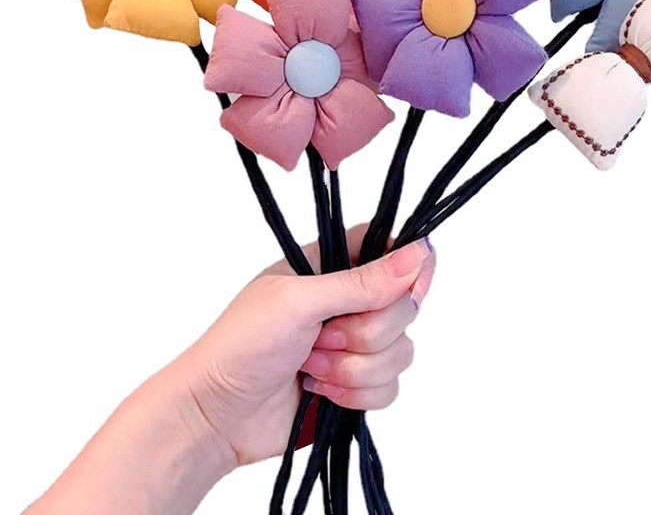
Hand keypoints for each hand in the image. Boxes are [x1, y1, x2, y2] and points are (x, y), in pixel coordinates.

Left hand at [178, 226, 434, 465]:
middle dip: (366, 332)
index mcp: (331, 265)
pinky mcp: (356, 385)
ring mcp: (353, 345)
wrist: (215, 417)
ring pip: (401, 351)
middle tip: (322, 337)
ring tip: (312, 368)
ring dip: (355, 368)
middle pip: (404, 306)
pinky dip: (357, 395)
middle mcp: (348, 301)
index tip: (408, 290)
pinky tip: (320, 393)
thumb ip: (362, 282)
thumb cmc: (242, 344)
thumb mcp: (300, 302)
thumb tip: (420, 253)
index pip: (391, 248)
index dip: (410, 267)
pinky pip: (390, 387)